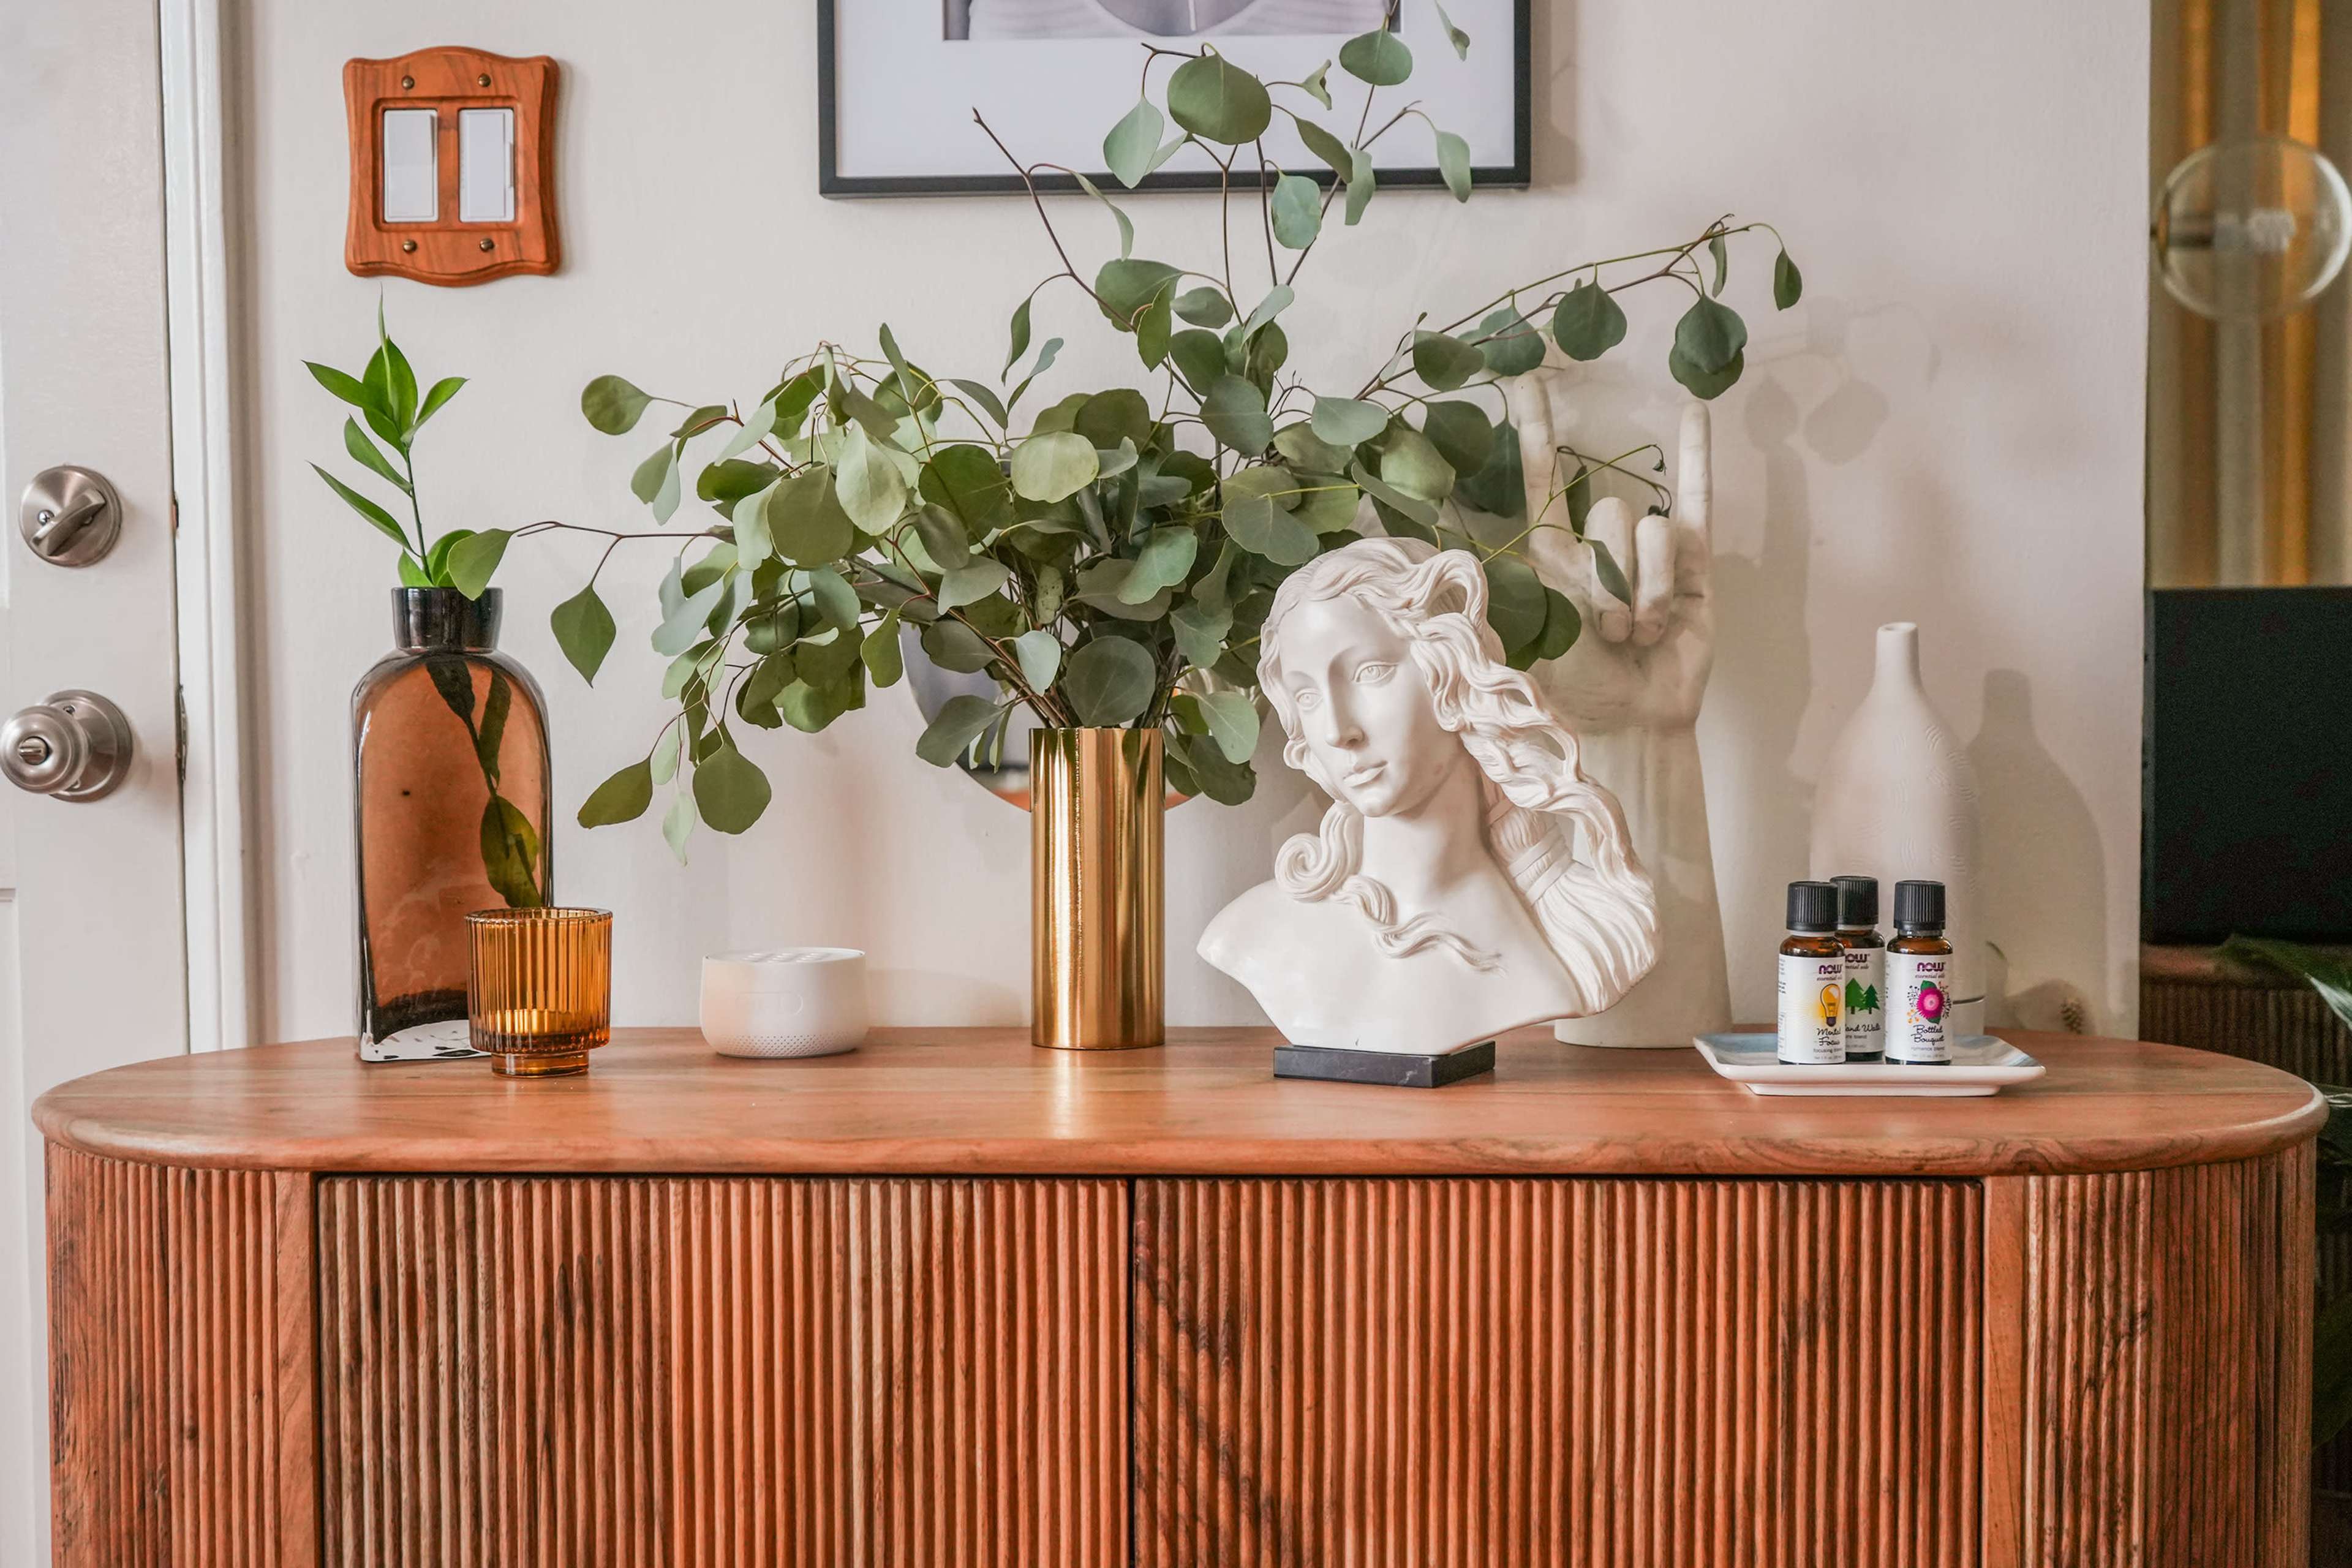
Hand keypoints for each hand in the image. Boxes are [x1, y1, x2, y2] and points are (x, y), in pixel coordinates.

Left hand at [1497, 368, 1714, 733]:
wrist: (1625, 727)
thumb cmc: (1568, 692)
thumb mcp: (1521, 635)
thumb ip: (1495, 588)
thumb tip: (1434, 549)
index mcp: (1551, 557)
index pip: (1541, 478)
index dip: (1533, 430)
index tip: (1524, 378)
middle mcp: (1599, 546)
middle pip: (1609, 514)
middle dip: (1610, 577)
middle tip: (1608, 634)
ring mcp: (1648, 553)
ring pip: (1650, 529)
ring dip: (1645, 590)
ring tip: (1640, 637)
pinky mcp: (1692, 567)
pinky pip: (1694, 505)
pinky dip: (1696, 459)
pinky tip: (1694, 411)